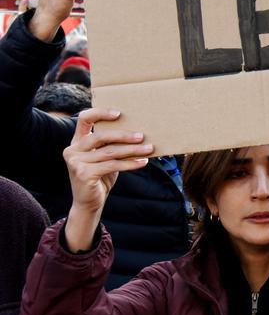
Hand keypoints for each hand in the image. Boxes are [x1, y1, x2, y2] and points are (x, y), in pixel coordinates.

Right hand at [63, 108, 151, 251]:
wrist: (89, 202)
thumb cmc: (101, 176)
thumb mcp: (105, 157)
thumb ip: (111, 145)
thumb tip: (139, 132)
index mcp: (77, 141)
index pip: (84, 119)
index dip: (100, 113)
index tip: (119, 113)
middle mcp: (72, 149)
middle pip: (101, 136)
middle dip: (124, 135)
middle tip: (142, 136)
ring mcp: (76, 162)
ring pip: (109, 152)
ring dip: (132, 150)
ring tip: (149, 148)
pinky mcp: (83, 174)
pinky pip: (112, 165)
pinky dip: (130, 163)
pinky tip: (142, 162)